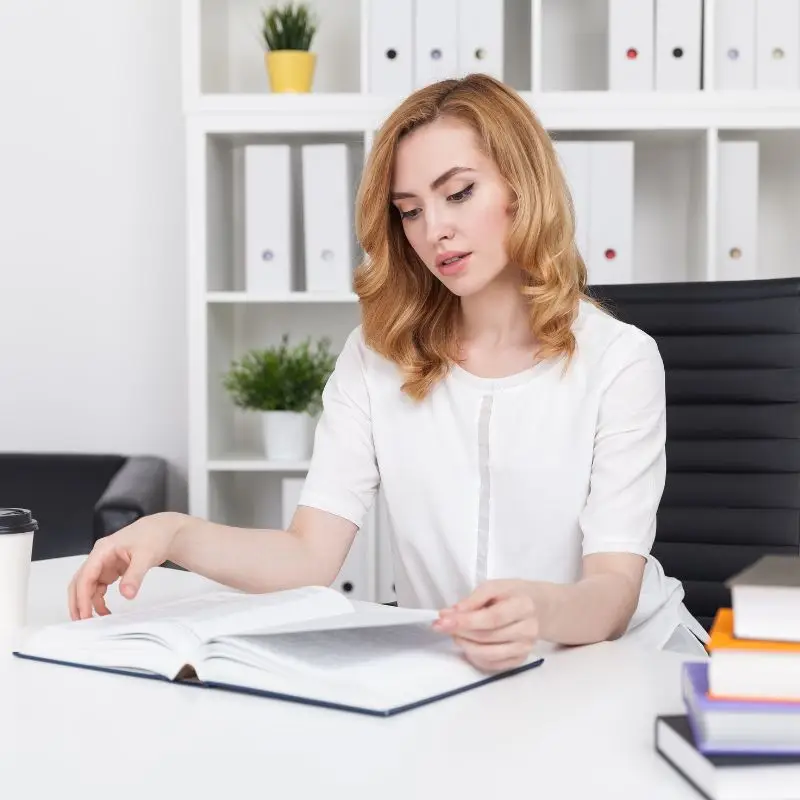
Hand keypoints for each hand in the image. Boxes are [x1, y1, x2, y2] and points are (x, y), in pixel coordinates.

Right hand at [68, 512, 185, 620]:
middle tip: (82, 622)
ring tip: (96, 620)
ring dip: (88, 603)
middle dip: (78, 601)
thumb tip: (127, 595)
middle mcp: (99, 557)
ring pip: (87, 586)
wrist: (164, 531)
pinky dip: (98, 599)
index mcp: (102, 550)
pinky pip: (99, 587)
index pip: (85, 576)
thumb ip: (135, 575)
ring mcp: (104, 564)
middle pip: (80, 581)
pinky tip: (105, 610)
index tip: (85, 615)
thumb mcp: (146, 555)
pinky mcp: (111, 570)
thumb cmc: (154, 536)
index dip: (82, 596)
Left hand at [432, 579, 540, 671]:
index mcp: (524, 606)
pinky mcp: (521, 660)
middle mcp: (528, 630)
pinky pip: (493, 664)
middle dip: (461, 632)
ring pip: (489, 654)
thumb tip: (451, 614)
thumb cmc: (513, 594)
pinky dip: (476, 657)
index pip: (491, 618)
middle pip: (488, 637)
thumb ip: (474, 599)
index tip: (442, 620)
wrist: (539, 608)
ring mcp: (525, 648)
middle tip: (442, 625)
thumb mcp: (495, 587)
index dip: (465, 621)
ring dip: (466, 645)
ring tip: (455, 634)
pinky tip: (468, 645)